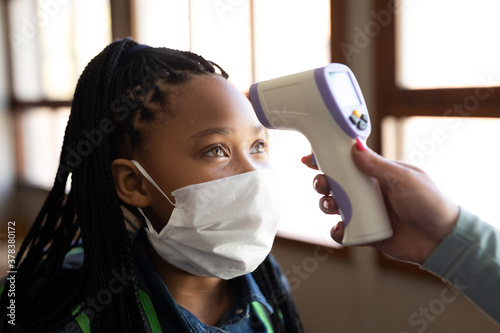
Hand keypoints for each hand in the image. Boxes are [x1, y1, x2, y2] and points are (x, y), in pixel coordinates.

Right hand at [302, 139, 459, 263]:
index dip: (327, 159)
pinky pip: (343, 232)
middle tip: (322, 185)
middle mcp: (368, 192)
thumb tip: (354, 145)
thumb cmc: (429, 202)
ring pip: (334, 206)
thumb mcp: (402, 178)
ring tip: (333, 206)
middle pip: (335, 184)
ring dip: (326, 205)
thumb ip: (376, 163)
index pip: (347, 162)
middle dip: (322, 183)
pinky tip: (341, 229)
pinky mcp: (365, 233)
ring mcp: (365, 212)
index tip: (310, 159)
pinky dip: (337, 232)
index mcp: (377, 174)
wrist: (442, 239)